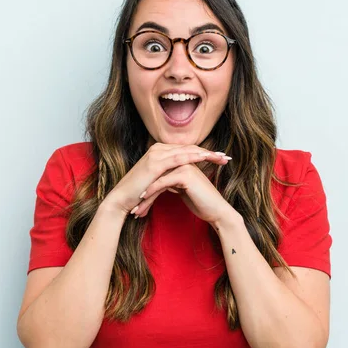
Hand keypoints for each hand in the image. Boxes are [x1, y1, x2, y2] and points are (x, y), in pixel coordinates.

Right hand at [100, 143, 229, 217]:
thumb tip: (183, 177)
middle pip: (190, 148)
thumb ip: (171, 175)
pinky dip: (194, 157)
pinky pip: (178, 158)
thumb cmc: (140, 193)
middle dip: (209, 153)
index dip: (204, 154)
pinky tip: (206, 158)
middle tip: (226, 157)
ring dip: (206, 154)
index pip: (187, 150)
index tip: (220, 158)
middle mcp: (158, 149)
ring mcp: (156, 154)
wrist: (122, 199)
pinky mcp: (155, 163)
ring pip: (187, 151)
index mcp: (160, 152)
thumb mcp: (159, 181)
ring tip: (221, 158)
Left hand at [133, 162, 233, 223]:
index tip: (136, 201)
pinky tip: (144, 199)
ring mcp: (184, 166)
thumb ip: (172, 183)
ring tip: (135, 208)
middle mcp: (183, 161)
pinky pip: (163, 182)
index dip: (147, 187)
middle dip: (143, 191)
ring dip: (145, 194)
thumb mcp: (183, 190)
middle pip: (156, 175)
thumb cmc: (201, 202)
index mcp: (183, 163)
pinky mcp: (185, 175)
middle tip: (133, 207)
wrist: (217, 211)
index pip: (159, 173)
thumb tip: (160, 184)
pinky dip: (152, 191)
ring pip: (157, 178)